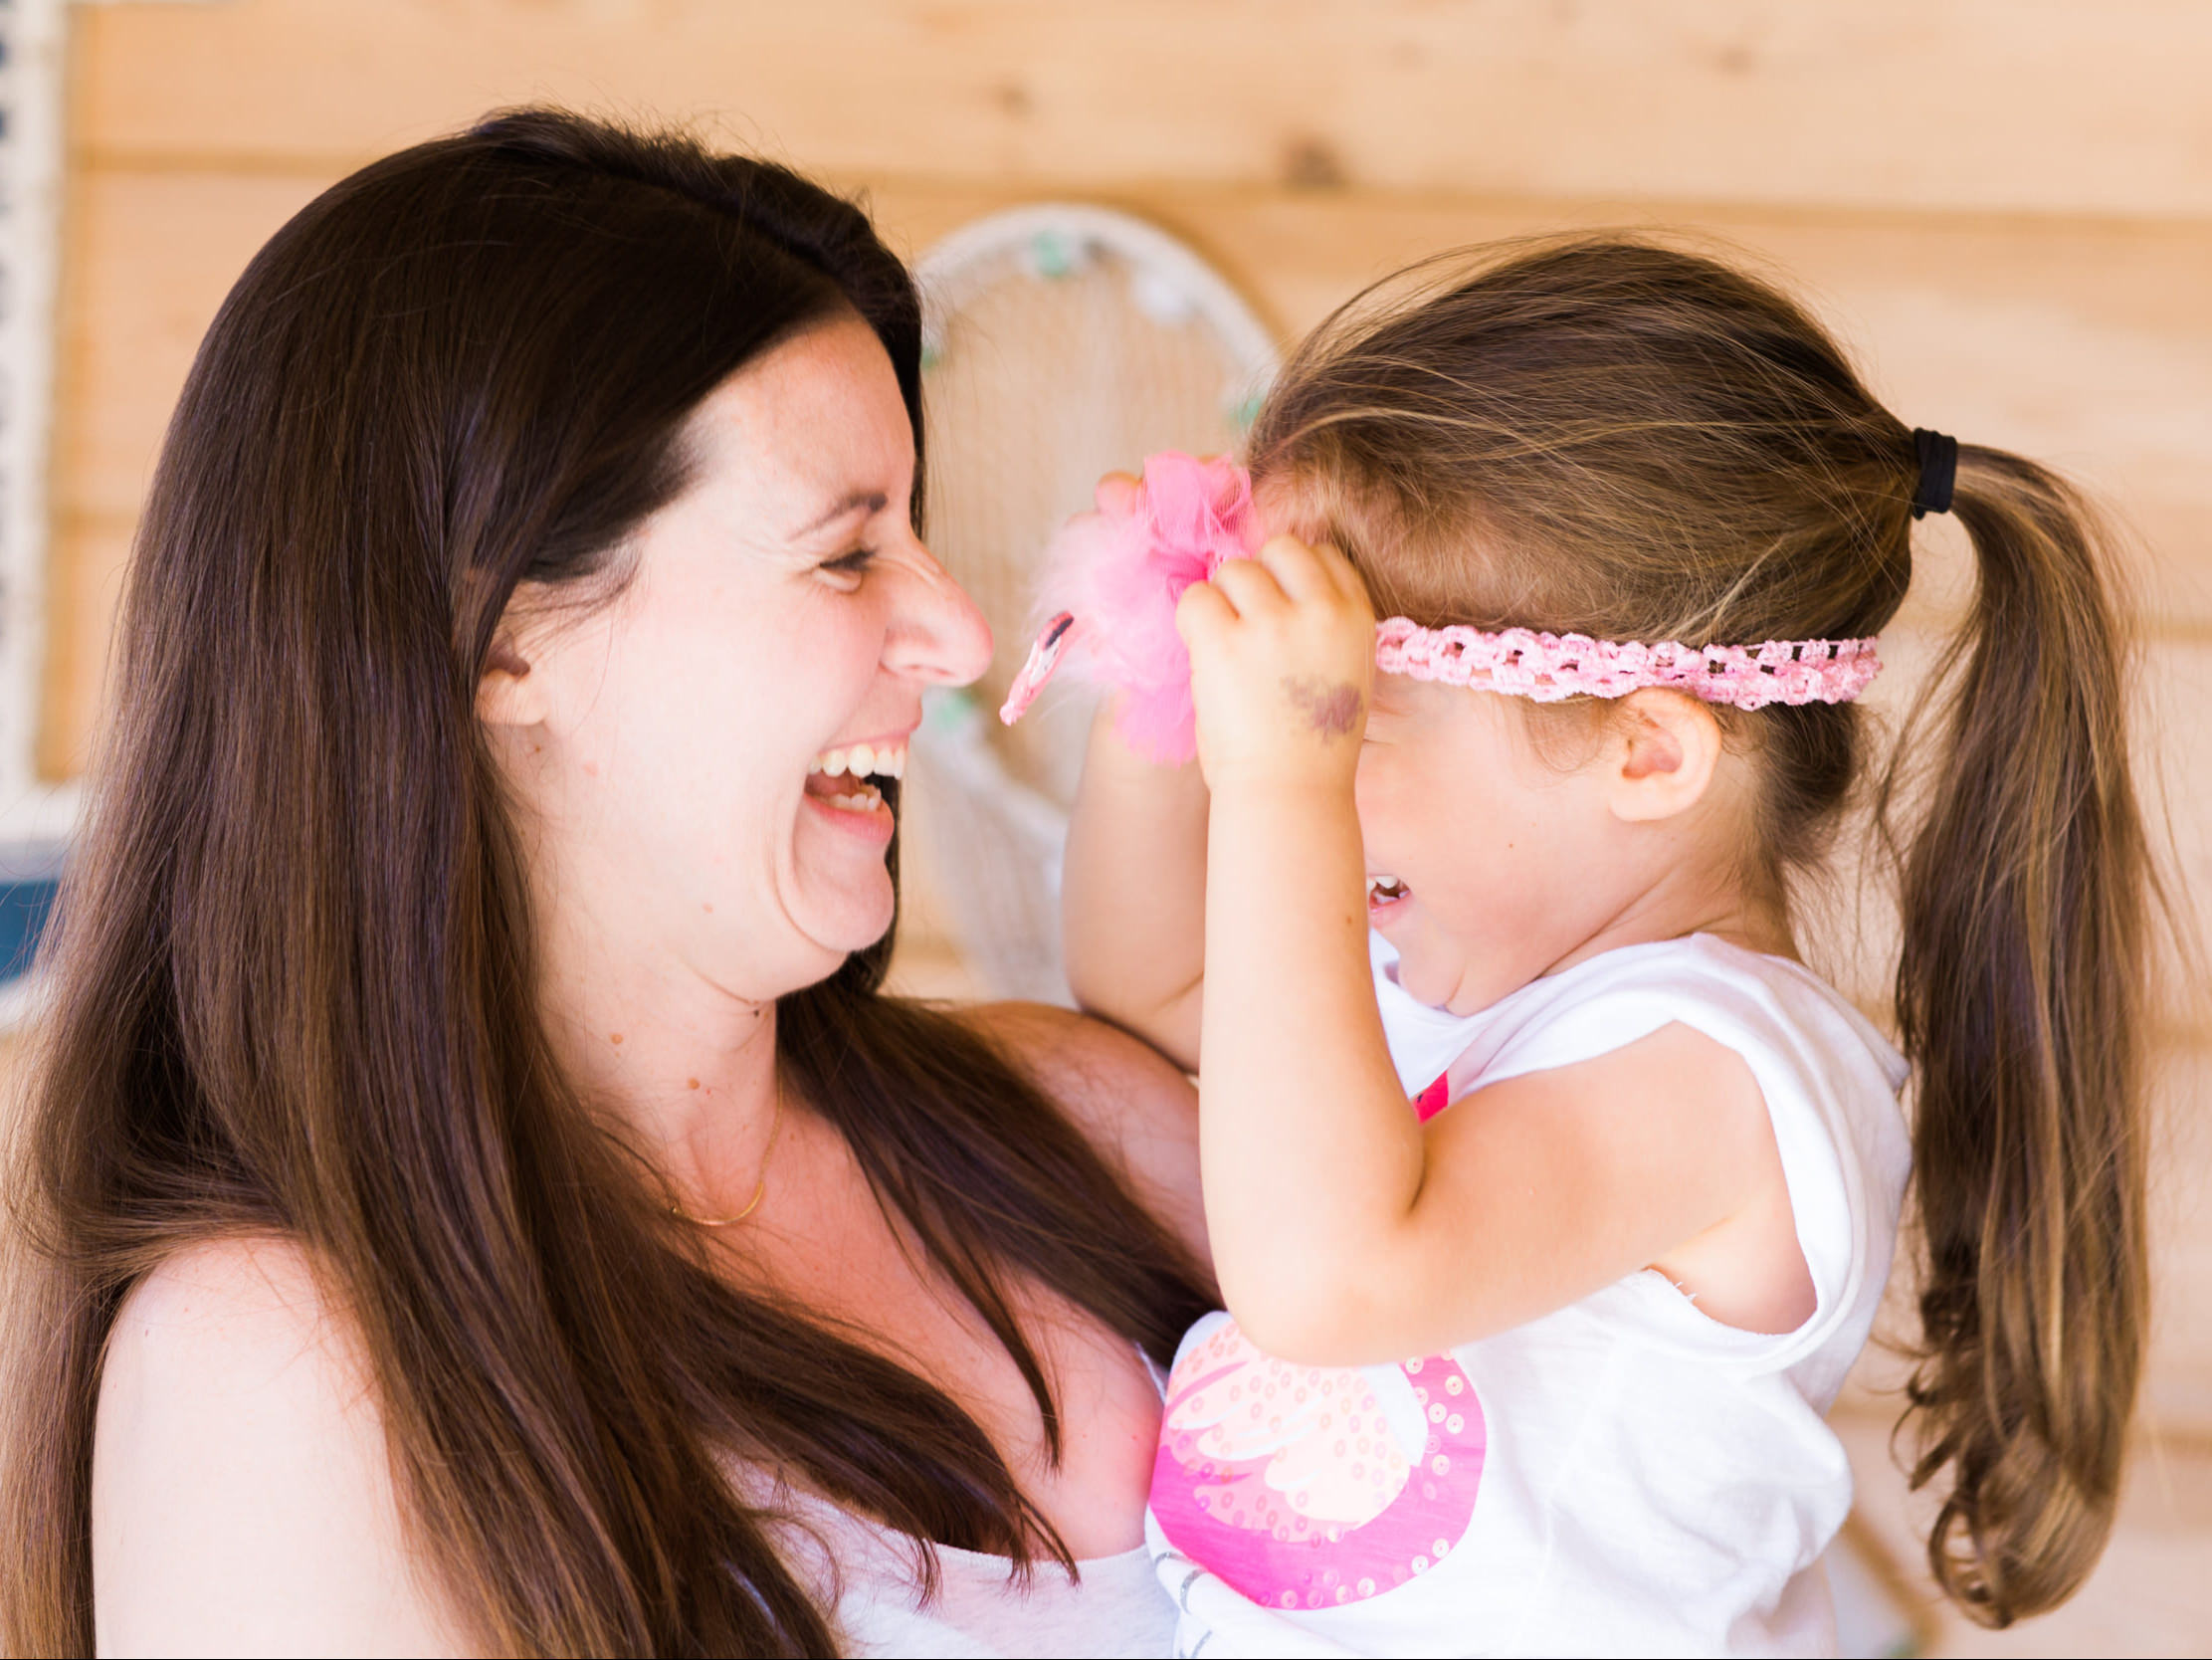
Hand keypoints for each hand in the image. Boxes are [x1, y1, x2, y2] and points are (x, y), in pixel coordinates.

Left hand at [1175, 534, 1374, 791]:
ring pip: (1233, 570)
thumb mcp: (1343, 672)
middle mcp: (1320, 611)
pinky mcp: (1225, 641)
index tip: (1281, 613)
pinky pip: (1195, 598)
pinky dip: (1192, 622)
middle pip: (1279, 549)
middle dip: (1259, 580)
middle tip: (1247, 629)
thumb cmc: (1312, 747)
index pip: (1324, 556)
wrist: (1290, 795)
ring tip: (1226, 650)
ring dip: (1222, 603)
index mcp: (1357, 618)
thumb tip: (1271, 584)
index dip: (1294, 579)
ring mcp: (1272, 623)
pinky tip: (1204, 657)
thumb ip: (1320, 625)